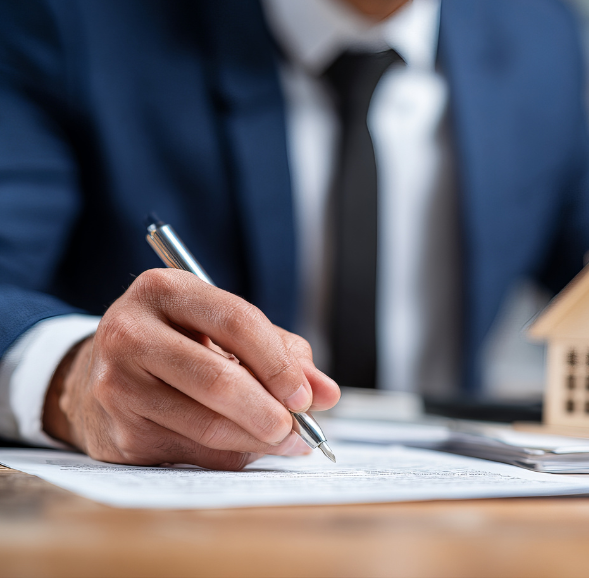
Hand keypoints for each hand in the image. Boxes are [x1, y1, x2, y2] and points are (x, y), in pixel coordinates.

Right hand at [42, 269, 339, 469]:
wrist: (104, 372)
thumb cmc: (182, 343)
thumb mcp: (226, 329)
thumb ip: (283, 354)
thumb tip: (327, 393)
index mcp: (165, 290)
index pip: (235, 322)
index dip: (278, 364)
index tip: (306, 396)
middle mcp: (130, 332)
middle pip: (217, 380)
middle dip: (269, 412)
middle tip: (299, 430)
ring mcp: (117, 384)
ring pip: (206, 425)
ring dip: (256, 441)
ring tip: (284, 441)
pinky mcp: (117, 430)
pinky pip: (191, 452)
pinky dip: (229, 455)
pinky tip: (244, 447)